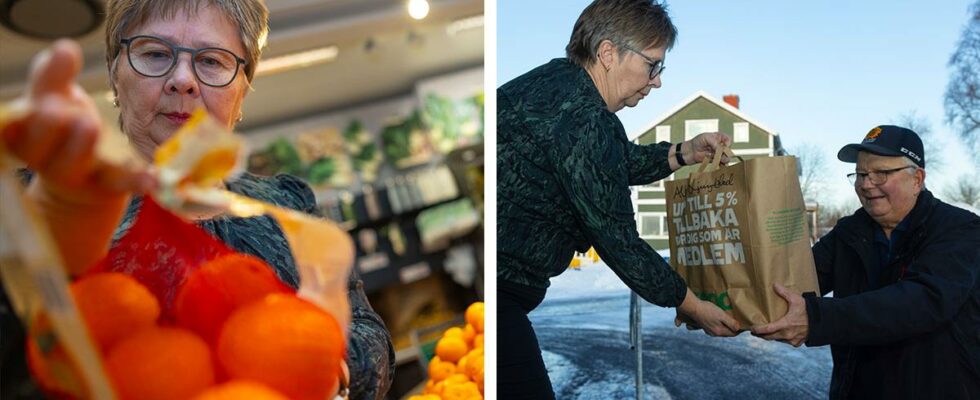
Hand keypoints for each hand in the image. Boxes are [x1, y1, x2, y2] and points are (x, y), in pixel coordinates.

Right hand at [1, 39, 153, 199]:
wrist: (79, 185)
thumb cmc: (61, 130)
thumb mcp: (52, 99)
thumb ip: (53, 75)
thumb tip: (64, 47)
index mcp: (23, 134)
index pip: (16, 123)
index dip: (28, 114)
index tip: (45, 102)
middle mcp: (43, 157)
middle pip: (37, 143)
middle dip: (51, 124)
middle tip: (66, 109)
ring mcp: (74, 175)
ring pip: (71, 164)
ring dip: (80, 146)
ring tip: (90, 126)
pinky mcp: (104, 187)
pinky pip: (118, 184)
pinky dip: (134, 180)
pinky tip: (151, 177)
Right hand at [676, 289, 739, 336]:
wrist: (693, 307)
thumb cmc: (708, 310)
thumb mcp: (722, 315)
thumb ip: (731, 323)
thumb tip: (738, 329)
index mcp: (719, 331)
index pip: (733, 333)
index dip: (740, 330)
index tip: (744, 324)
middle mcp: (714, 333)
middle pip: (727, 332)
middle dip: (733, 328)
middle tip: (738, 320)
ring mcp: (708, 330)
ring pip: (721, 330)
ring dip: (726, 326)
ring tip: (729, 319)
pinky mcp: (704, 326)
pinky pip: (715, 327)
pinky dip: (719, 324)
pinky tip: (719, 319)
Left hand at [684, 132, 731, 164]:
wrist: (688, 152)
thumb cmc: (696, 141)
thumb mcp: (705, 137)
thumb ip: (714, 142)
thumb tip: (721, 149)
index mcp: (718, 137)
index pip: (728, 140)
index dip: (728, 144)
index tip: (724, 147)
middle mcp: (719, 145)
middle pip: (728, 149)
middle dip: (726, 153)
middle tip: (722, 155)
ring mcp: (717, 153)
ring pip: (725, 157)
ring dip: (724, 159)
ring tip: (720, 161)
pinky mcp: (714, 160)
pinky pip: (720, 163)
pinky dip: (721, 164)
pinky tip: (719, 165)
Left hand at [751, 283, 808, 346]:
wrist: (824, 322)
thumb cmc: (810, 310)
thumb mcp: (796, 300)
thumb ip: (784, 293)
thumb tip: (774, 285)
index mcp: (785, 325)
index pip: (767, 330)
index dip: (758, 330)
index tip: (752, 329)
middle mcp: (787, 335)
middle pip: (769, 337)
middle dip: (761, 335)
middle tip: (754, 332)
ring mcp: (793, 340)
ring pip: (778, 340)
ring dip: (771, 337)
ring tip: (765, 333)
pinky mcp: (798, 343)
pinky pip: (786, 342)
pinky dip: (782, 339)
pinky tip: (779, 334)